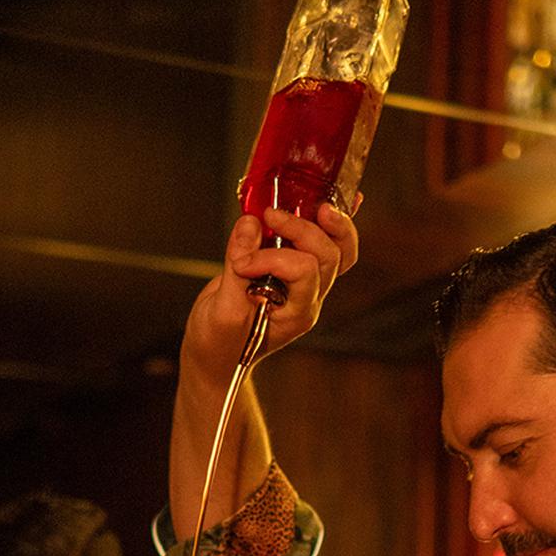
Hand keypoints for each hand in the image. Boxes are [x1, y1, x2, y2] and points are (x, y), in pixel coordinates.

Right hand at [184, 200, 358, 384]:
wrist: (217, 357)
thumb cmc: (219, 343)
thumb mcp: (221, 312)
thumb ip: (236, 270)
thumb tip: (249, 226)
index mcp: (294, 314)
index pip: (302, 271)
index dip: (273, 258)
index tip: (243, 261)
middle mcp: (307, 298)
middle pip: (328, 256)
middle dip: (302, 229)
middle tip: (271, 215)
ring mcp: (305, 285)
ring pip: (336, 249)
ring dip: (324, 222)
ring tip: (308, 200)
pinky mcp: (294, 272)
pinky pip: (324, 245)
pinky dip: (332, 222)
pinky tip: (338, 199)